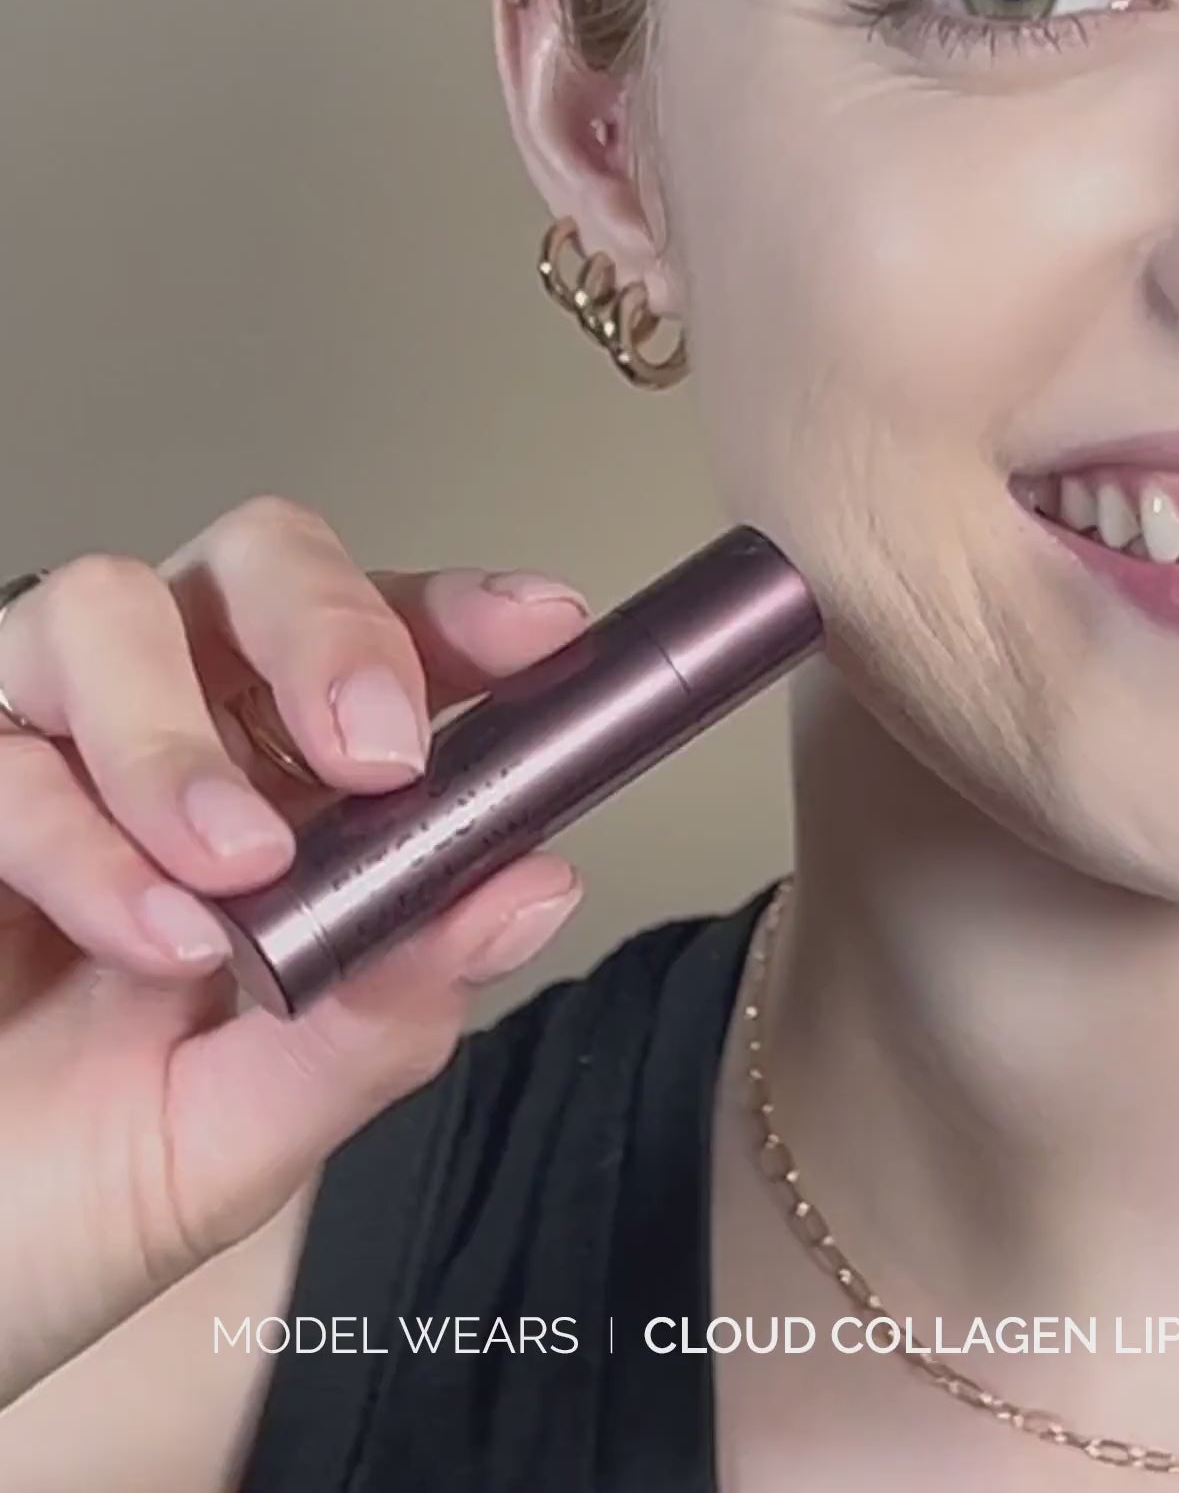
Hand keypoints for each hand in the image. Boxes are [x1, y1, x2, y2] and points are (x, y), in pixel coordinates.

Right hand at [0, 498, 592, 1408]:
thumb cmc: (61, 1199)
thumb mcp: (249, 1130)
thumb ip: (385, 1011)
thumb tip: (532, 889)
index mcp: (276, 785)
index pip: (387, 640)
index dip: (464, 613)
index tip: (541, 635)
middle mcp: (160, 732)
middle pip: (257, 561)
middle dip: (330, 629)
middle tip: (379, 753)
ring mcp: (35, 748)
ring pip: (106, 606)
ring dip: (183, 737)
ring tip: (235, 870)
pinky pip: (0, 745)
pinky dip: (80, 832)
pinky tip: (144, 932)